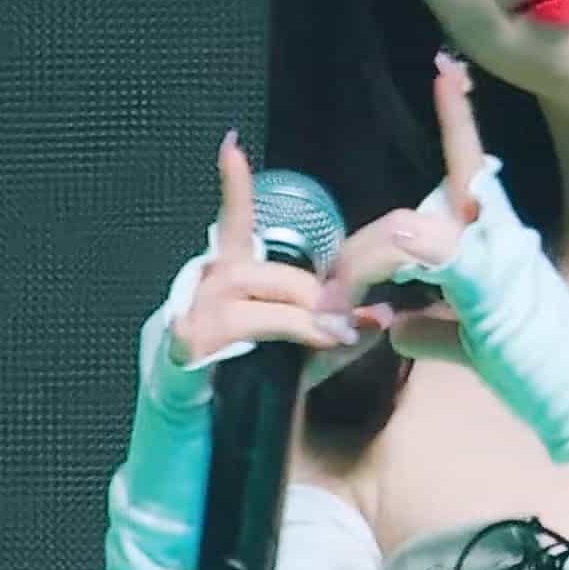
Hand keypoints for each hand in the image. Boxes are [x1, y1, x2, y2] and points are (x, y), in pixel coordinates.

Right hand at [170, 133, 375, 373]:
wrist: (201, 424)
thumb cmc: (247, 380)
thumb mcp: (301, 354)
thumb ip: (337, 334)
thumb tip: (379, 315)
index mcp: (232, 277)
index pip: (235, 224)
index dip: (235, 187)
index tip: (232, 145)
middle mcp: (209, 286)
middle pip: (270, 273)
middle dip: (312, 297)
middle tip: (342, 327)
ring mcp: (194, 313)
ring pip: (254, 299)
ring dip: (298, 320)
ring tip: (328, 339)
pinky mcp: (188, 343)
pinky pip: (234, 327)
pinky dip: (275, 333)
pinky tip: (282, 340)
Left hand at [313, 51, 490, 371]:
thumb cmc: (536, 370)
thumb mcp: (470, 343)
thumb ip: (431, 329)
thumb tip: (395, 326)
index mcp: (493, 240)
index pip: (468, 166)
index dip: (457, 118)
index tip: (446, 69)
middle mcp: (498, 235)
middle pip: (405, 216)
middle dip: (355, 256)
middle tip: (327, 302)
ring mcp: (497, 257)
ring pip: (406, 230)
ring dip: (361, 270)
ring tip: (336, 315)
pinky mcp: (493, 286)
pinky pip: (442, 254)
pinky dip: (410, 251)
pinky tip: (391, 263)